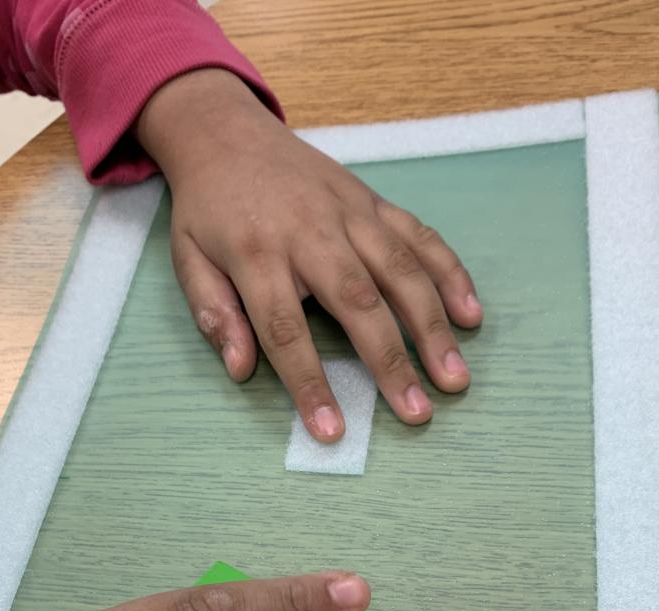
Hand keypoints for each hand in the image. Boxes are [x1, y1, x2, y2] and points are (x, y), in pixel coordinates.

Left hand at [136, 70, 482, 442]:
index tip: (331, 430)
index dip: (309, 382)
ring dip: (432, 326)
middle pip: (357, 303)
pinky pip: (419, 235)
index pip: (285, 330)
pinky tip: (470, 314)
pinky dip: (449, 273)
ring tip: (454, 376)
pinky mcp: (373, 201)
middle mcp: (310, 231)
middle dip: (390, 362)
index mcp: (257, 253)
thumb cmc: (210, 210)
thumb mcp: (188, 260)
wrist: (226, 132)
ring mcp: (349, 212)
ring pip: (400, 271)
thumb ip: (214, 315)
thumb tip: (242, 370)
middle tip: (417, 413)